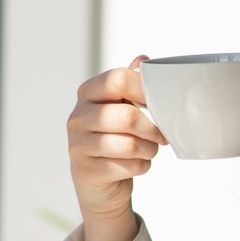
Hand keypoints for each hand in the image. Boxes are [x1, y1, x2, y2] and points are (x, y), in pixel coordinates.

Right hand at [66, 57, 164, 240]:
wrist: (100, 181)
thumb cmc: (115, 137)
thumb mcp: (122, 106)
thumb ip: (131, 83)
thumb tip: (143, 59)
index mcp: (88, 92)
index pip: (119, 79)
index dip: (145, 91)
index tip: (159, 104)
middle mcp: (78, 116)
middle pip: (127, 116)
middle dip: (153, 129)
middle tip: (161, 136)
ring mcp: (78, 144)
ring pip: (130, 144)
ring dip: (149, 150)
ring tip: (149, 150)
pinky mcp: (87, 170)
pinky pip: (128, 166)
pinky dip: (141, 166)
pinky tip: (136, 164)